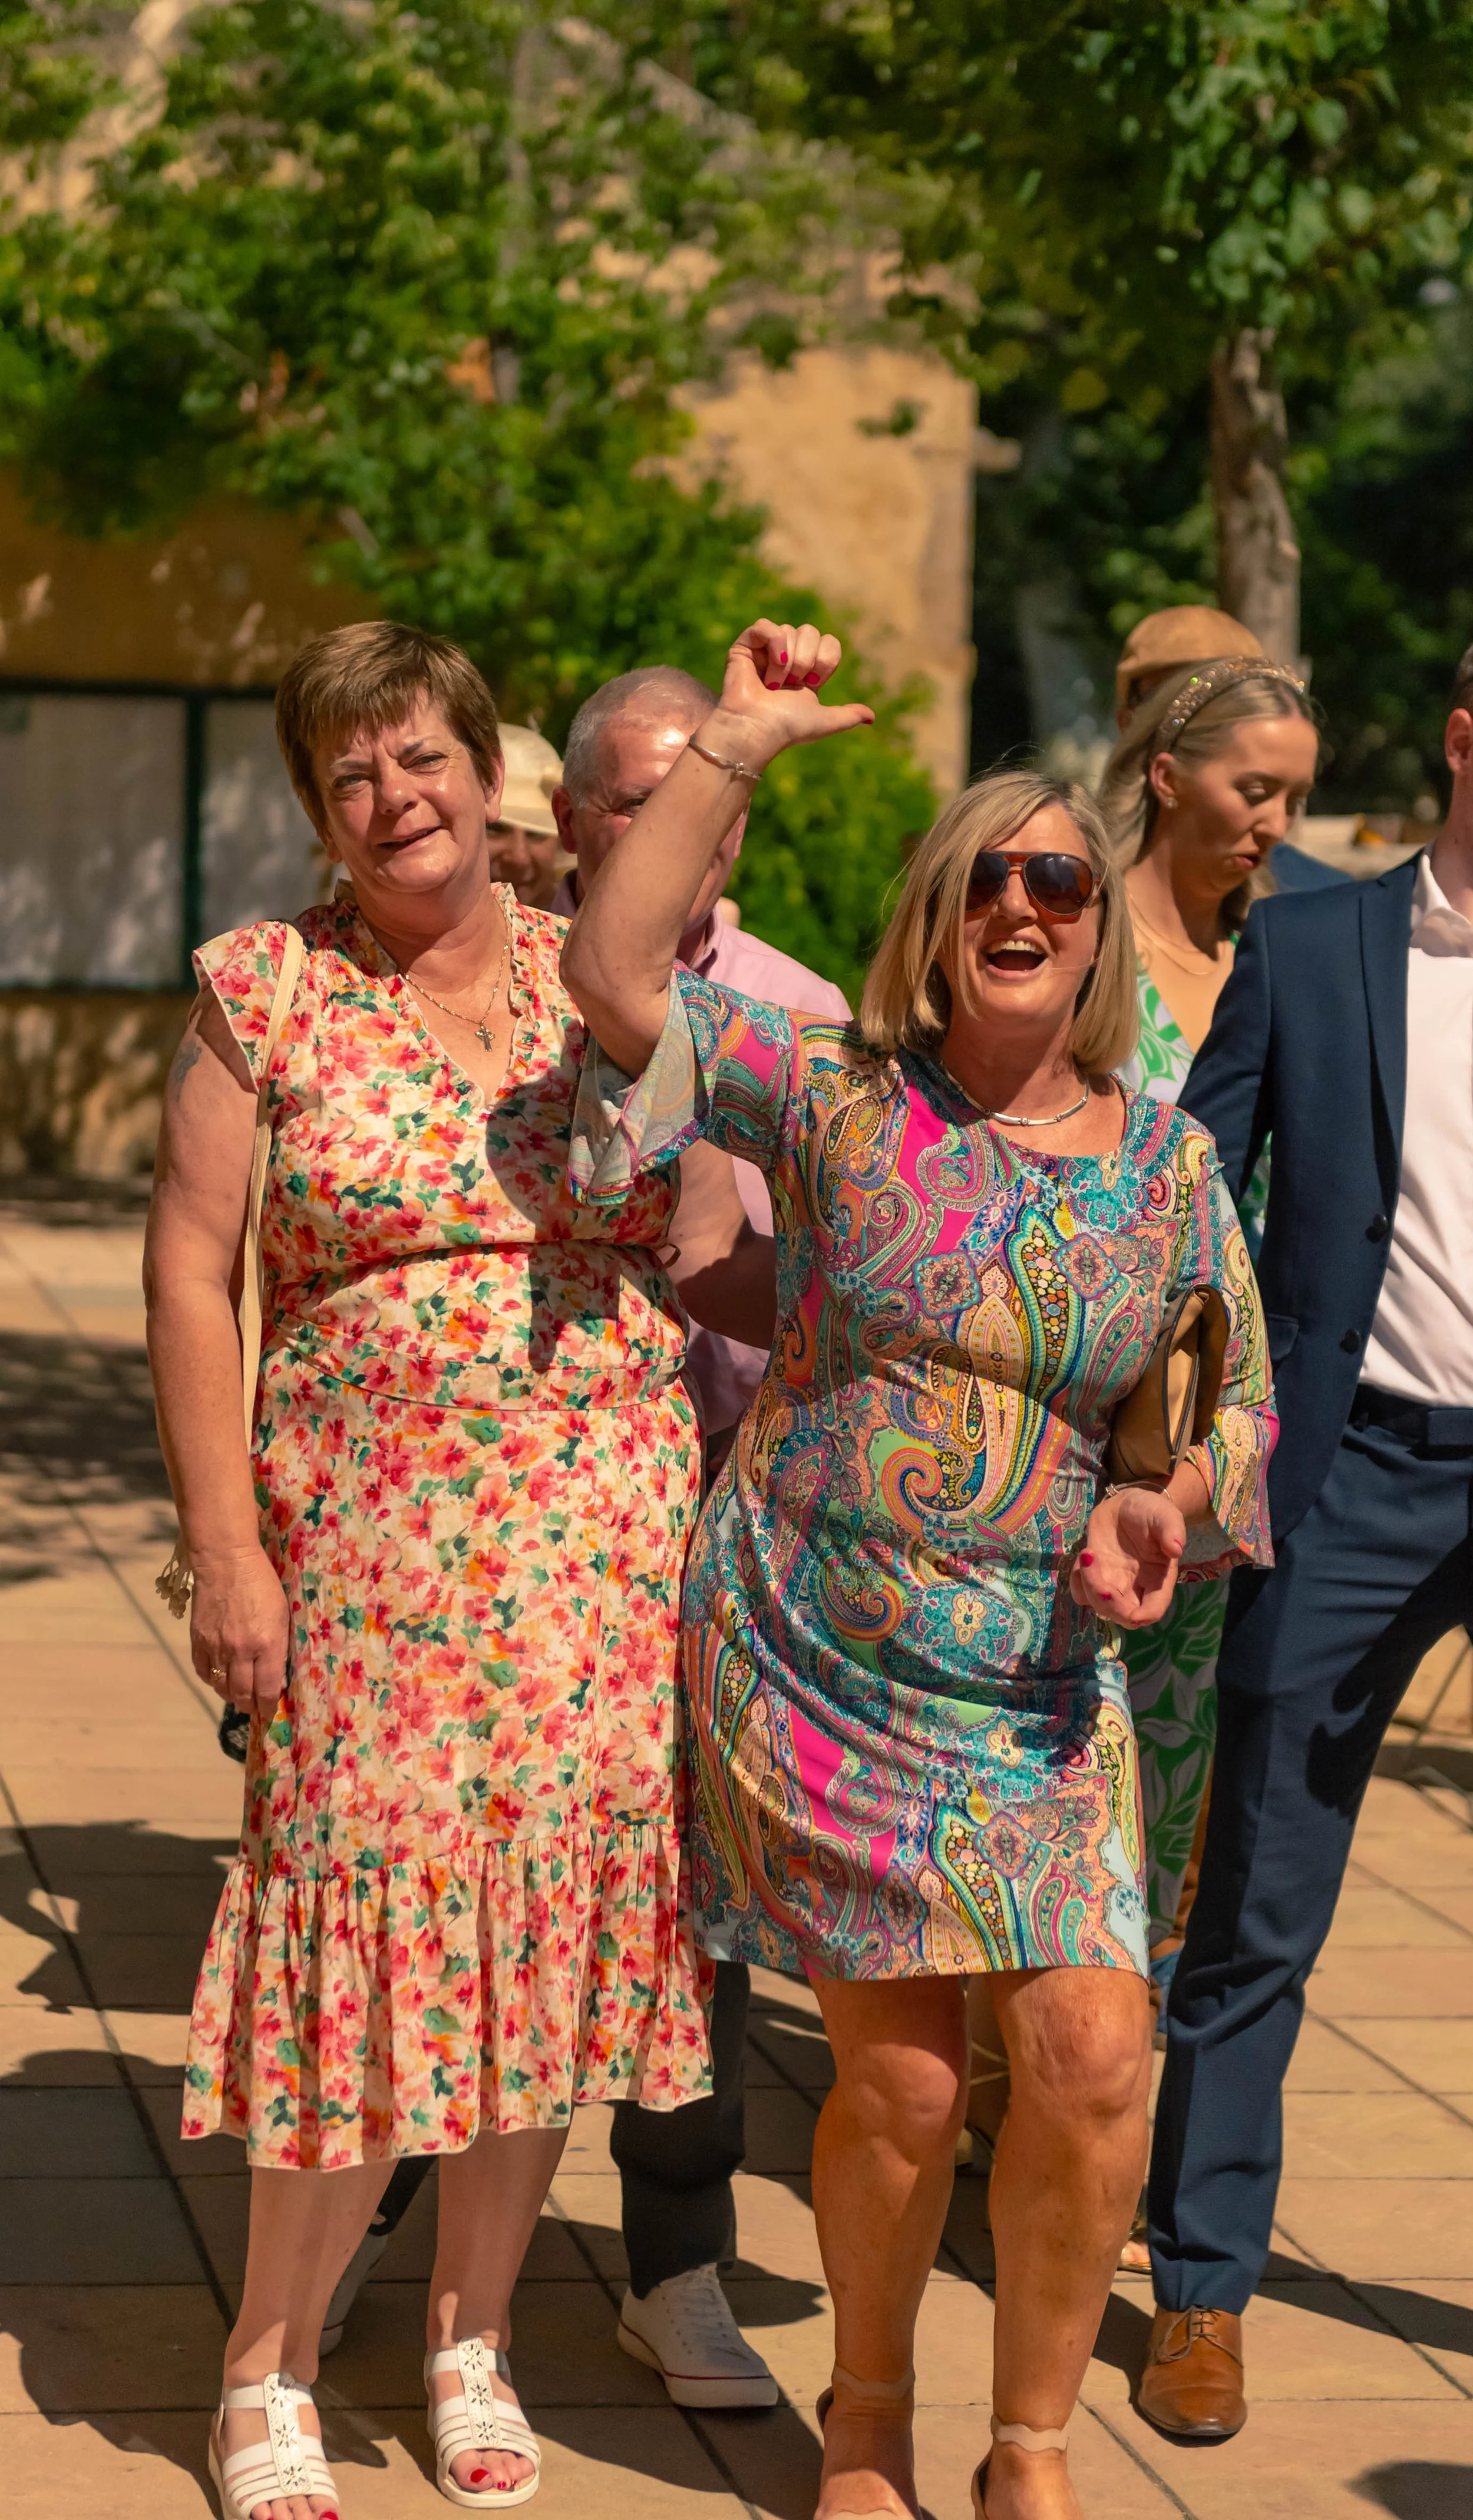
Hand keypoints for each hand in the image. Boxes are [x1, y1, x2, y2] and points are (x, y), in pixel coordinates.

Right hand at [188, 1542, 290, 1718]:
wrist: (226, 1561)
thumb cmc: (263, 1583)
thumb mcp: (282, 1615)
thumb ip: (279, 1646)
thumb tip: (275, 1676)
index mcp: (267, 1644)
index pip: (266, 1689)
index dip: (268, 1706)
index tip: (270, 1711)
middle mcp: (240, 1651)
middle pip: (242, 1694)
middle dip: (250, 1705)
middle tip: (254, 1707)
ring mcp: (216, 1647)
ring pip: (222, 1687)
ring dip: (231, 1696)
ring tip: (239, 1697)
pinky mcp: (198, 1640)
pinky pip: (203, 1672)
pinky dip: (212, 1681)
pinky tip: (219, 1680)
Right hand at [708, 619, 874, 766]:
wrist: (758, 730)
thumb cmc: (787, 728)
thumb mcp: (825, 722)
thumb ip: (848, 716)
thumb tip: (871, 717)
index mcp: (807, 671)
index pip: (829, 642)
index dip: (825, 660)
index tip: (813, 684)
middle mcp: (787, 657)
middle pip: (811, 632)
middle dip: (806, 660)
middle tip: (791, 685)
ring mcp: (765, 650)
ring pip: (789, 630)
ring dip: (787, 662)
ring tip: (774, 685)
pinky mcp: (745, 646)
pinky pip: (766, 626)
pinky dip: (773, 643)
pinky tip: (771, 664)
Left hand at [1069, 1486, 1186, 1627]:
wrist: (1127, 1506)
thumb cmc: (1151, 1512)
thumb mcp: (1166, 1515)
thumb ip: (1172, 1530)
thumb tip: (1176, 1548)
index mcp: (1158, 1579)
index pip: (1155, 1609)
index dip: (1146, 1616)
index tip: (1134, 1615)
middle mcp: (1136, 1587)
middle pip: (1124, 1615)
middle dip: (1110, 1603)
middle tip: (1098, 1568)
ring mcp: (1114, 1583)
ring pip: (1100, 1606)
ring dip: (1090, 1587)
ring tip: (1088, 1553)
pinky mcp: (1096, 1576)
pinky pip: (1082, 1594)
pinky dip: (1078, 1583)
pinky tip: (1083, 1558)